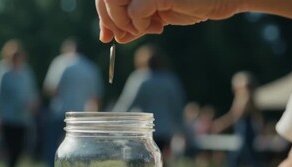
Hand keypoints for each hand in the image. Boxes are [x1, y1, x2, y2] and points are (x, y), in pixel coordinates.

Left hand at [96, 0, 241, 42]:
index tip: (107, 37)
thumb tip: (107, 38)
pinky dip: (140, 26)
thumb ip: (130, 23)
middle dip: (110, 22)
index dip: (102, 15)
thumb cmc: (189, 3)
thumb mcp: (153, 16)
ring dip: (123, 23)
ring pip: (113, 0)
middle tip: (125, 35)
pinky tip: (160, 27)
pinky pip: (135, 12)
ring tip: (143, 29)